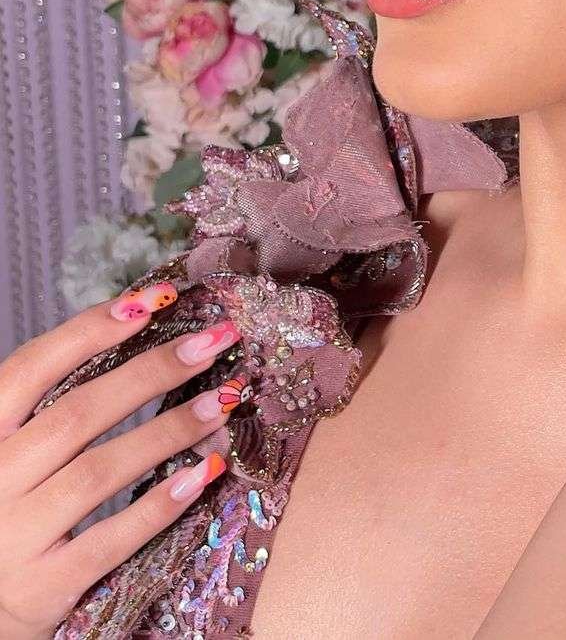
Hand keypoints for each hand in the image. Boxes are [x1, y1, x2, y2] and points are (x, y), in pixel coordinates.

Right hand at [0, 286, 243, 639]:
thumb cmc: (10, 502)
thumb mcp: (14, 445)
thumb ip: (57, 398)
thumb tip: (142, 324)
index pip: (32, 368)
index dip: (91, 329)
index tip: (155, 301)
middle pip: (78, 414)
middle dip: (153, 371)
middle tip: (213, 343)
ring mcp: (15, 536)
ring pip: (100, 471)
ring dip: (169, 431)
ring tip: (221, 402)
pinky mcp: (45, 586)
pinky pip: (111, 539)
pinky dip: (160, 505)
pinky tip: (204, 474)